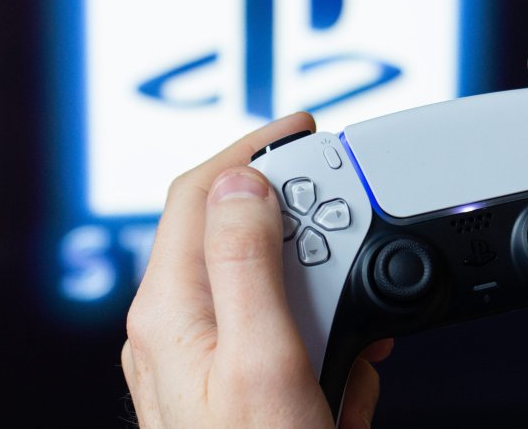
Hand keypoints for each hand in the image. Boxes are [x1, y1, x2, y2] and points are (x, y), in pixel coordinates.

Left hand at [121, 112, 391, 427]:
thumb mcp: (261, 361)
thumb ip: (245, 263)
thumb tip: (240, 180)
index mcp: (169, 310)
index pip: (197, 192)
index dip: (249, 149)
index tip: (302, 131)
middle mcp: (171, 332)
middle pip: (231, 236)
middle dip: (299, 227)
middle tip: (352, 226)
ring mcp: (196, 367)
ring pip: (260, 294)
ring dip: (317, 293)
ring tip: (358, 326)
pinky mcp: (226, 397)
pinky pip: (274, 345)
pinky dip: (315, 345)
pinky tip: (347, 379)